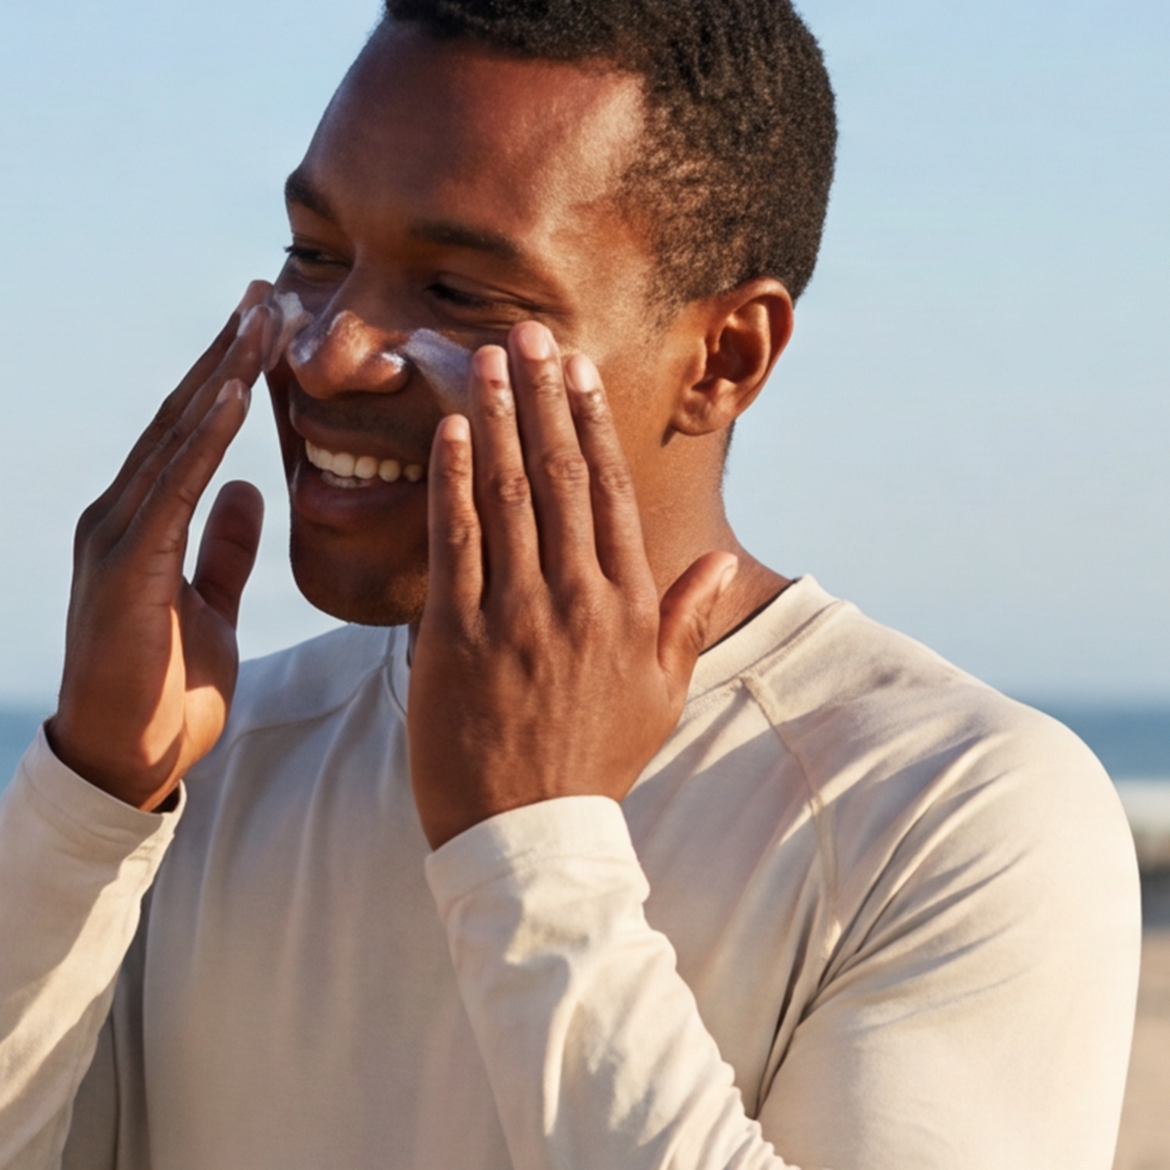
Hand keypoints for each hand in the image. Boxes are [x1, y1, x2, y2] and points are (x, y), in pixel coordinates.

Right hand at [45, 287, 282, 809]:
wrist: (121, 763)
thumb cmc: (163, 697)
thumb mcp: (211, 610)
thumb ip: (224, 550)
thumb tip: (251, 489)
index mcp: (139, 526)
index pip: (190, 435)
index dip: (228, 376)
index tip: (267, 325)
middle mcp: (116, 517)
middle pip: (180, 418)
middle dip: (225, 353)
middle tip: (269, 291)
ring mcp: (113, 537)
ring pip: (176, 438)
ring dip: (221, 375)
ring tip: (262, 320)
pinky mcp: (124, 566)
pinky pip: (173, 488)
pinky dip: (204, 438)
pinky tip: (235, 394)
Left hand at [412, 328, 746, 846]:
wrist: (531, 837)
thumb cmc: (594, 766)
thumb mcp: (659, 694)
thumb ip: (686, 618)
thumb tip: (717, 560)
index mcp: (626, 607)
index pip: (608, 492)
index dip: (591, 423)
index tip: (576, 369)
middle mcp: (576, 600)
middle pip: (560, 475)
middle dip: (542, 396)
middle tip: (525, 332)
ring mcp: (515, 616)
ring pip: (510, 495)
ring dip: (499, 417)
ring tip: (484, 357)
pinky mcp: (456, 639)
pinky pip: (456, 543)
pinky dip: (455, 481)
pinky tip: (452, 431)